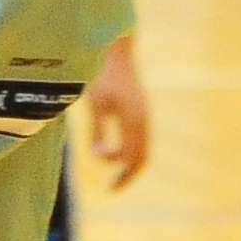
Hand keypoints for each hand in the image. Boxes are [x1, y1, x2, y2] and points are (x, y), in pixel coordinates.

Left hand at [83, 36, 151, 189]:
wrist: (117, 51)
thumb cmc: (103, 75)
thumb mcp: (96, 103)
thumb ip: (98, 130)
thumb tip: (98, 156)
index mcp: (134, 119)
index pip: (129, 153)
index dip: (113, 159)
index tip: (96, 155)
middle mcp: (143, 120)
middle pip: (142, 157)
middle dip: (128, 175)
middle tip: (112, 190)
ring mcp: (144, 116)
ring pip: (144, 150)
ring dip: (131, 165)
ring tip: (117, 179)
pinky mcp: (140, 112)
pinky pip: (141, 140)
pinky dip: (132, 153)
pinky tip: (119, 155)